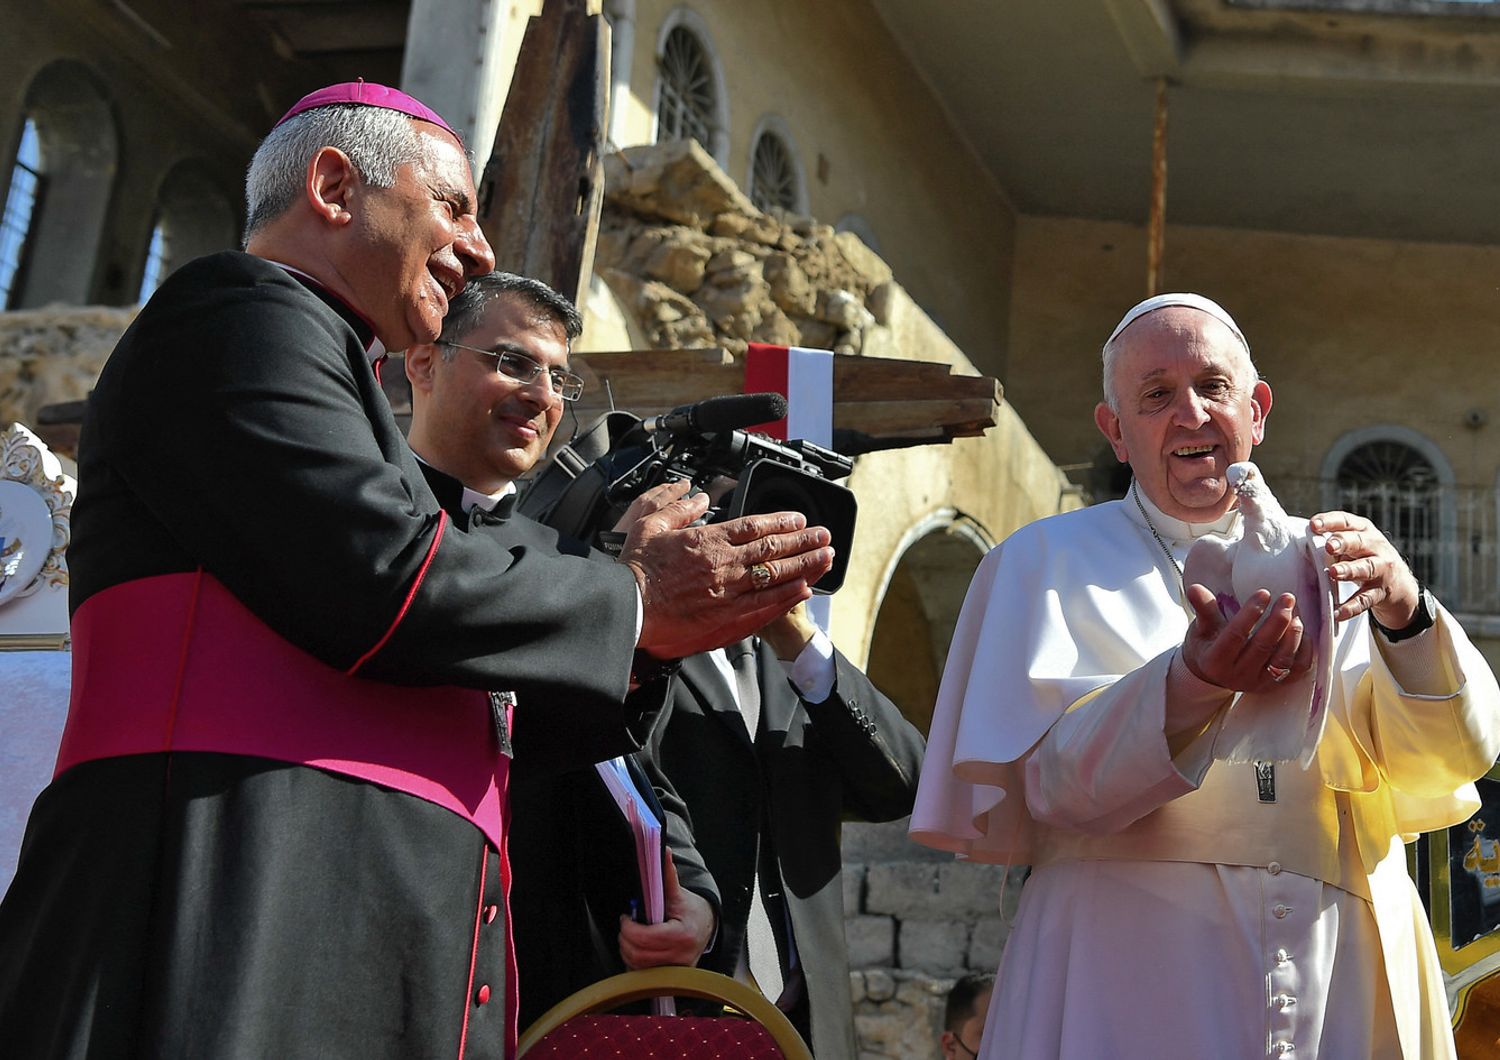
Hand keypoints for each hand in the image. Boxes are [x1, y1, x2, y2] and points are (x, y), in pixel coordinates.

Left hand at [617, 853, 715, 968]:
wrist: (708, 927)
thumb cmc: (692, 911)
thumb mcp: (679, 893)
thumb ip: (667, 875)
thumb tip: (663, 852)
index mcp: (682, 934)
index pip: (646, 937)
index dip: (629, 928)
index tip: (626, 918)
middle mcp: (681, 956)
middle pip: (638, 954)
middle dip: (625, 939)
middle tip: (626, 926)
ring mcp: (676, 969)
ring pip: (638, 967)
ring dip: (628, 951)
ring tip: (631, 936)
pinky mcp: (671, 976)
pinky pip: (644, 974)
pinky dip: (636, 962)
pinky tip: (639, 948)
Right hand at [621, 481, 833, 659]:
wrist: (629, 609)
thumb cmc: (635, 570)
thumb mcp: (649, 525)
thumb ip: (675, 506)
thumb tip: (695, 495)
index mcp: (707, 540)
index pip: (754, 526)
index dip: (781, 522)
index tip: (799, 520)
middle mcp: (724, 564)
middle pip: (773, 549)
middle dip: (803, 541)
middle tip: (824, 536)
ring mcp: (728, 592)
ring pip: (776, 575)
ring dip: (804, 565)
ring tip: (825, 558)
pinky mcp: (727, 618)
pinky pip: (765, 606)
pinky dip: (787, 597)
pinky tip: (805, 590)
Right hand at [1182, 585, 1313, 692]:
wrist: (1212, 673)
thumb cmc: (1207, 644)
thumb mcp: (1200, 626)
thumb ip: (1203, 608)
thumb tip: (1195, 588)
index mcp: (1215, 661)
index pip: (1235, 636)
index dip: (1250, 614)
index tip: (1264, 593)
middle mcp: (1237, 676)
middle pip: (1262, 647)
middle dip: (1278, 620)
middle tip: (1287, 597)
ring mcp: (1259, 683)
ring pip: (1282, 660)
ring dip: (1293, 634)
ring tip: (1296, 613)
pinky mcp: (1275, 686)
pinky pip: (1297, 670)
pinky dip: (1305, 651)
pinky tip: (1303, 632)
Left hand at [1310, 510, 1420, 627]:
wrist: (1399, 584)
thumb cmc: (1364, 558)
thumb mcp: (1352, 545)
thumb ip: (1332, 541)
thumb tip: (1299, 540)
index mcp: (1364, 531)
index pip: (1346, 522)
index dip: (1330, 522)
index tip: (1313, 525)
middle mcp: (1376, 547)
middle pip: (1359, 542)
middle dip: (1344, 543)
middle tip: (1329, 547)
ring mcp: (1381, 570)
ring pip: (1366, 568)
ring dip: (1349, 570)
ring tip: (1333, 573)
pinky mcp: (1381, 592)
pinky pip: (1365, 600)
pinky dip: (1352, 607)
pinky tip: (1339, 613)